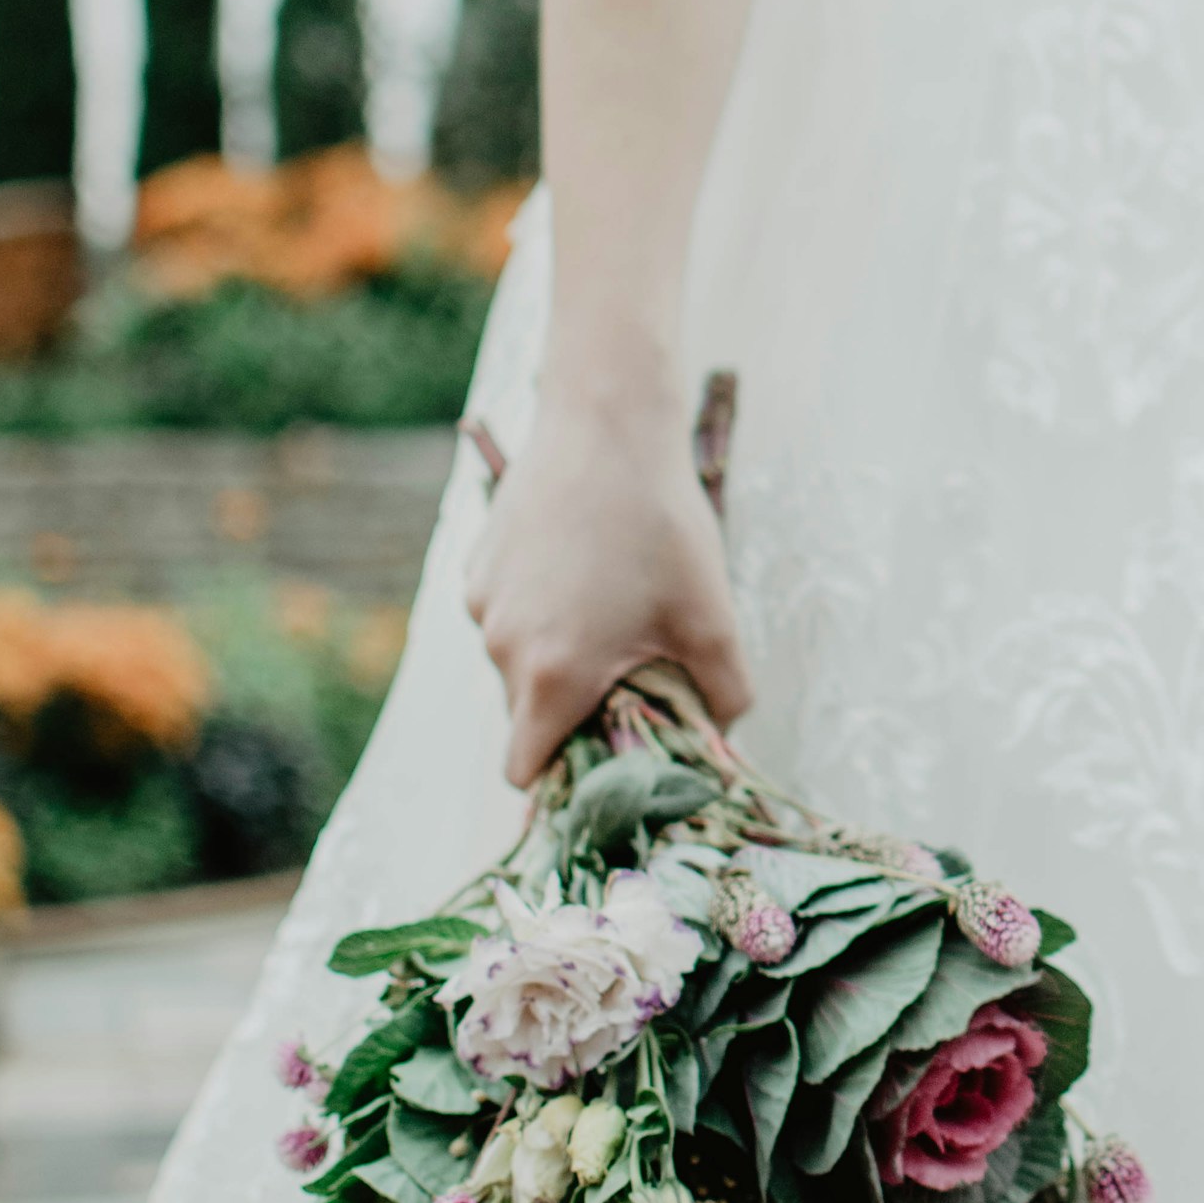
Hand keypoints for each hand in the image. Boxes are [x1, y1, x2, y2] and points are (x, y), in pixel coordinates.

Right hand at [463, 389, 751, 786]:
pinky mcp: (478, 563)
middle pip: (527, 714)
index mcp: (552, 675)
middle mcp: (502, 646)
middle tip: (629, 668)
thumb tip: (724, 736)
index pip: (525, 770)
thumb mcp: (712, 618)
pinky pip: (504, 612)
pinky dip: (537, 609)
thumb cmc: (661, 525)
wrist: (606, 424)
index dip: (562, 778)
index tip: (603, 758)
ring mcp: (483, 602)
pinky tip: (583, 564)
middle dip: (572, 708)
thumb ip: (724, 696)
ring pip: (515, 660)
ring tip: (612, 604)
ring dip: (555, 653)